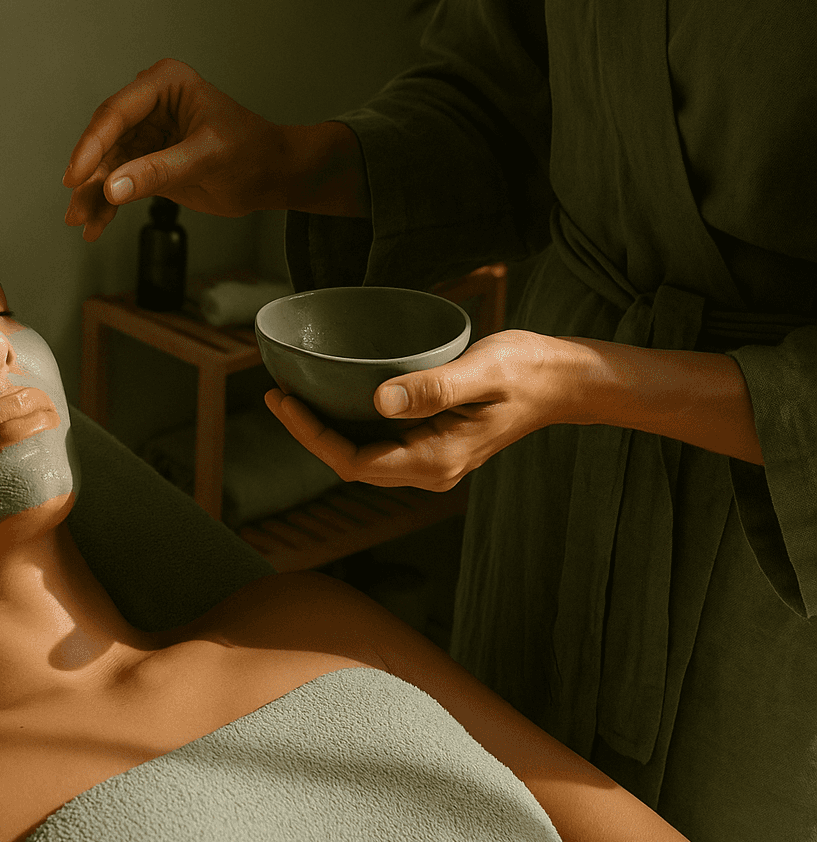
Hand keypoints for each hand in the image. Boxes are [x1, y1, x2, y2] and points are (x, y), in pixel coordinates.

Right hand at [62, 58, 297, 240]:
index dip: (92, 146)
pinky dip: (107, 204)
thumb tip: (113, 187)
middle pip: (104, 140)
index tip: (77, 176)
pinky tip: (97, 224)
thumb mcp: (205, 158)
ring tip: (83, 222)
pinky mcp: (145, 161)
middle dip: (89, 176)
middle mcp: (149, 104)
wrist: (271, 176)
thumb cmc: (252, 152)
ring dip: (93, 195)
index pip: (116, 113)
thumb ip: (157, 172)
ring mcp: (145, 134)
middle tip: (76, 206)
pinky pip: (118, 182)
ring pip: (106, 165)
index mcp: (165, 83)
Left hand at [263, 330, 566, 490]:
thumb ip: (433, 388)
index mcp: (436, 460)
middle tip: (276, 391)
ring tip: (293, 393)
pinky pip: (379, 442)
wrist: (564, 380)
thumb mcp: (480, 372)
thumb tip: (379, 401)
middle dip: (309, 432)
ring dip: (326, 430)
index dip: (311, 436)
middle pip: (350, 464)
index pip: (353, 463)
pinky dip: (350, 423)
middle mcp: (430, 471)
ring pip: (362, 456)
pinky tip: (333, 396)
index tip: (284, 399)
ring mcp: (431, 461)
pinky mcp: (432, 444)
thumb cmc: (527, 370)